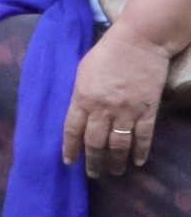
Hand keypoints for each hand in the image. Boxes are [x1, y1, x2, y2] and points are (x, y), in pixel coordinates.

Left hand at [62, 22, 168, 177]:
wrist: (139, 41)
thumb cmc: (106, 53)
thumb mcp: (82, 72)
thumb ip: (79, 94)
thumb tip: (77, 113)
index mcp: (82, 97)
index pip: (72, 130)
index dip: (70, 148)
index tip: (69, 162)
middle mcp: (102, 108)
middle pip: (94, 142)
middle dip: (93, 161)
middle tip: (94, 174)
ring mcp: (126, 111)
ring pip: (118, 144)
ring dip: (115, 161)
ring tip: (114, 172)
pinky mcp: (147, 110)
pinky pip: (143, 137)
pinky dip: (140, 152)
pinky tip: (138, 162)